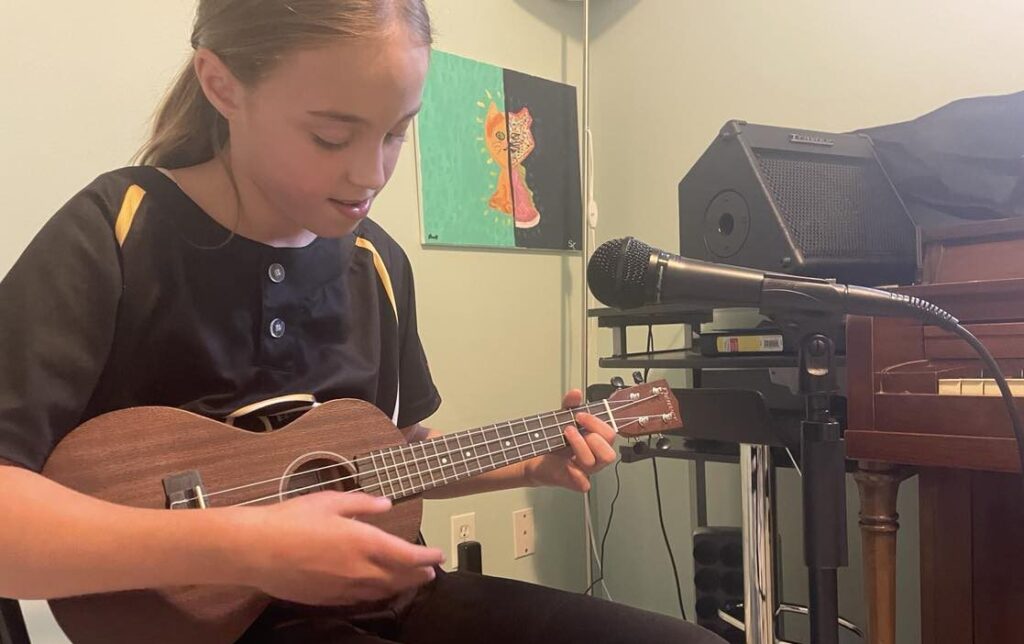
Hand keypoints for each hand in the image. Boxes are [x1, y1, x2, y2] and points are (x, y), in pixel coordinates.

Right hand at [235, 492, 444, 605]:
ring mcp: (343, 588)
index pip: (407, 555)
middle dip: (419, 574)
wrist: (256, 550)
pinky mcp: (327, 599)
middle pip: (400, 578)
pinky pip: (360, 599)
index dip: (427, 556)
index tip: (440, 554)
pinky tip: (377, 589)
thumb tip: (386, 504)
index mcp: (364, 542)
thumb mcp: (329, 501)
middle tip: (431, 570)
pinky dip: (376, 594)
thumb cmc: (292, 519)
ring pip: (382, 591)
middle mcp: (359, 569)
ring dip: (400, 586)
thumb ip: (362, 503)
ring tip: (411, 580)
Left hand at [522, 389, 616, 491]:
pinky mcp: (575, 482)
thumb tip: (576, 393)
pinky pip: (583, 483)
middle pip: (608, 451)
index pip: (609, 434)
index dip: (596, 423)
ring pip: (594, 462)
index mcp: (597, 442)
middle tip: (573, 426)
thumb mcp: (561, 418)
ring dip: (580, 445)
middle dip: (592, 434)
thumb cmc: (554, 441)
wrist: (536, 460)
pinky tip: (567, 463)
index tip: (579, 415)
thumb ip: (570, 405)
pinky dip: (576, 473)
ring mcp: (586, 471)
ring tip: (566, 434)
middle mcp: (595, 458)